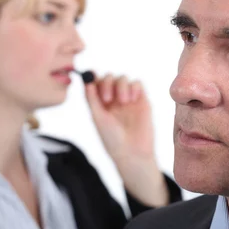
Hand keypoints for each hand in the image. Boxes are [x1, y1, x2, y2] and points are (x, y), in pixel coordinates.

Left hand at [84, 73, 167, 206]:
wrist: (132, 151)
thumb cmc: (112, 139)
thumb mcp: (98, 118)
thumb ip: (92, 98)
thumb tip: (86, 80)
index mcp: (100, 103)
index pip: (96, 82)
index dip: (93, 77)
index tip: (91, 76)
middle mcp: (114, 99)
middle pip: (109, 78)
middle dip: (107, 83)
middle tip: (108, 98)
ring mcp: (128, 99)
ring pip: (123, 78)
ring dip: (121, 85)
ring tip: (123, 102)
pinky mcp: (142, 100)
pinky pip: (137, 84)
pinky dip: (133, 87)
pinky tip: (131, 100)